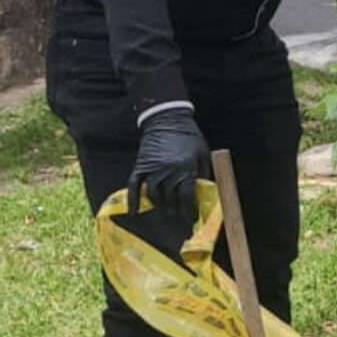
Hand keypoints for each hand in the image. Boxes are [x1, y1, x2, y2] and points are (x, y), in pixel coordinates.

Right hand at [127, 107, 211, 238]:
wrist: (167, 117)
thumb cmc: (189, 136)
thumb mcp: (202, 153)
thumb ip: (202, 174)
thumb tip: (202, 194)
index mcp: (186, 168)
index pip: (187, 197)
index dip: (190, 211)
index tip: (192, 219)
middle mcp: (168, 171)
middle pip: (170, 199)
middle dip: (176, 210)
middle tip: (180, 214)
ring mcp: (152, 168)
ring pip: (154, 195)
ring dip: (160, 206)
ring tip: (166, 209)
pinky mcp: (141, 165)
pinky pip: (134, 185)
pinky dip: (133, 199)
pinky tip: (134, 211)